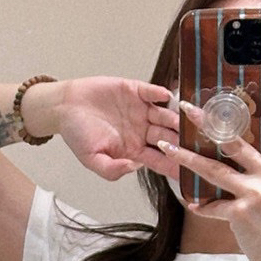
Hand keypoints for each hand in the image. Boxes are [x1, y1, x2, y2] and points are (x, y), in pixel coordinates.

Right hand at [52, 76, 180, 182]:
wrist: (64, 107)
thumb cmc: (76, 134)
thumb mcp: (91, 159)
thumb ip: (112, 169)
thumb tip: (134, 167)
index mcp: (134, 150)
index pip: (159, 160)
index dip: (173, 164)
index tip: (188, 169)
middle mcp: (141, 131)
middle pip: (167, 137)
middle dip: (181, 141)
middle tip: (196, 143)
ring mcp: (140, 111)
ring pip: (164, 115)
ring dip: (175, 118)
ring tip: (186, 120)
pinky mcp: (134, 91)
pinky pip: (151, 92)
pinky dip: (158, 93)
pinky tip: (166, 96)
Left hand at [154, 54, 260, 260]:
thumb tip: (250, 147)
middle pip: (236, 140)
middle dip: (209, 122)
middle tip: (187, 107)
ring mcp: (256, 193)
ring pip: (214, 168)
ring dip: (187, 157)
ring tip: (168, 146)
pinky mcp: (241, 213)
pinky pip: (212, 205)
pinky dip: (201, 204)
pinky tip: (191, 202)